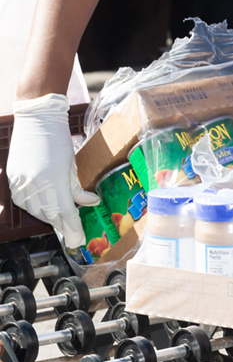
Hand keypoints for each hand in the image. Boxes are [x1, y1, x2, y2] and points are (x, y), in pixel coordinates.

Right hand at [7, 95, 99, 247]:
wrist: (36, 121)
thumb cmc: (58, 139)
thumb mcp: (73, 164)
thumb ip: (79, 188)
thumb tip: (91, 203)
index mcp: (53, 181)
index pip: (65, 213)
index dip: (73, 228)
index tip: (78, 240)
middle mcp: (35, 186)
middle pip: (50, 216)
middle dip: (64, 226)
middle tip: (74, 235)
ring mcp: (21, 185)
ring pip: (37, 211)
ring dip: (51, 217)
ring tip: (64, 221)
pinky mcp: (13, 182)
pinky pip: (26, 203)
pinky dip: (38, 207)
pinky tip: (47, 208)